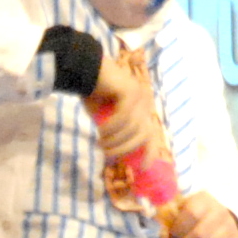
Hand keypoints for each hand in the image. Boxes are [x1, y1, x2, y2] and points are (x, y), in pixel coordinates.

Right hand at [91, 47, 167, 165]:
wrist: (84, 69)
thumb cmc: (93, 93)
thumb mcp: (106, 118)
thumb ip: (115, 132)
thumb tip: (115, 155)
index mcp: (142, 108)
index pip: (153, 133)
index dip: (150, 152)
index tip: (143, 168)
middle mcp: (145, 102)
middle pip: (144, 134)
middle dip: (126, 149)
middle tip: (107, 153)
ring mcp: (140, 95)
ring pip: (133, 128)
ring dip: (115, 140)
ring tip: (101, 143)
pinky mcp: (131, 91)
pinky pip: (124, 117)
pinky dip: (112, 128)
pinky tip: (101, 131)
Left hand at [161, 192, 237, 237]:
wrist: (221, 215)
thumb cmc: (195, 212)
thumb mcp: (183, 206)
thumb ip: (171, 214)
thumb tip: (158, 229)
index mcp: (204, 200)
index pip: (192, 214)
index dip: (179, 228)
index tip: (172, 235)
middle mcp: (220, 212)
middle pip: (199, 235)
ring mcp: (230, 227)